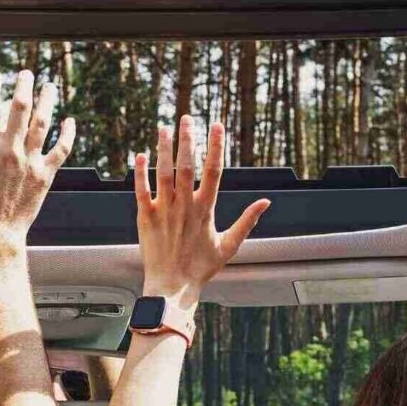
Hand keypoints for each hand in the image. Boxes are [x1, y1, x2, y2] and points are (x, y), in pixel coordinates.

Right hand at [0, 69, 75, 254]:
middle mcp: (9, 148)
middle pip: (20, 106)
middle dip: (24, 85)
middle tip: (27, 73)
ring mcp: (29, 161)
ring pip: (42, 122)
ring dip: (47, 100)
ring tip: (50, 86)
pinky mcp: (45, 174)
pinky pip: (60, 149)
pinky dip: (67, 134)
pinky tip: (69, 121)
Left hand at [134, 116, 269, 309]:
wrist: (172, 287)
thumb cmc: (201, 269)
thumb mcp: (230, 245)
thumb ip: (247, 221)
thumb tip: (265, 202)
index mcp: (206, 209)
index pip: (214, 170)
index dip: (216, 146)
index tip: (217, 126)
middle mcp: (184, 206)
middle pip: (187, 164)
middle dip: (187, 138)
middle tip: (187, 118)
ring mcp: (163, 210)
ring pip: (163, 172)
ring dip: (163, 148)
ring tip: (164, 128)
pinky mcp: (145, 218)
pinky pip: (141, 190)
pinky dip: (140, 172)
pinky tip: (140, 155)